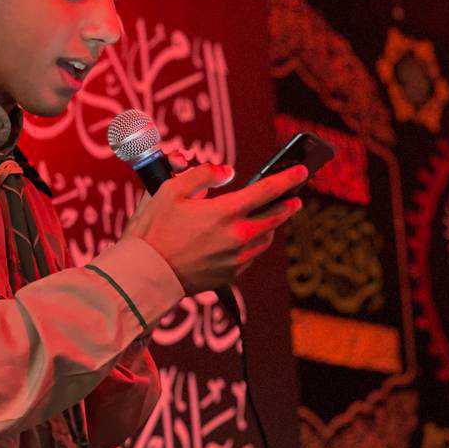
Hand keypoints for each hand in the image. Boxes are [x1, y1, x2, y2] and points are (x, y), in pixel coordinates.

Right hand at [122, 161, 306, 294]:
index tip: (302, 171)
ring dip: (271, 226)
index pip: (267, 190)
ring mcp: (236, 259)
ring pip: (266, 238)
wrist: (146, 274)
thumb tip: (227, 172)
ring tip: (269, 218)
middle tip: (294, 198)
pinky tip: (246, 240)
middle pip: (275, 217)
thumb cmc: (154, 229)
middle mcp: (238, 236)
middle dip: (288, 204)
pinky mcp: (231, 276)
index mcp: (226, 212)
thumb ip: (203, 174)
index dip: (288, 178)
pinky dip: (254, 244)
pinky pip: (251, 256)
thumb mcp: (171, 189)